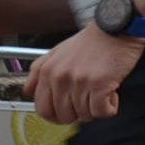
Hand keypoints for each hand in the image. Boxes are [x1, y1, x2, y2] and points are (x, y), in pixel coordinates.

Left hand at [26, 26, 142, 123]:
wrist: (115, 28)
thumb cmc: (91, 41)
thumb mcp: (57, 52)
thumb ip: (39, 72)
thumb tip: (28, 91)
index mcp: (47, 71)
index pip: (42, 109)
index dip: (56, 116)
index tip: (66, 113)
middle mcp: (59, 77)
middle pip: (64, 116)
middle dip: (78, 113)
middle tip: (88, 100)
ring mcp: (79, 82)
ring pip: (85, 115)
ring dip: (97, 108)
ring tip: (102, 91)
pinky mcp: (100, 84)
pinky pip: (102, 111)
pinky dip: (110, 108)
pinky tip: (112, 94)